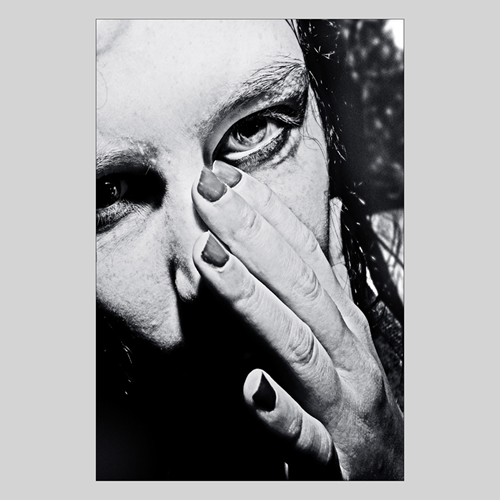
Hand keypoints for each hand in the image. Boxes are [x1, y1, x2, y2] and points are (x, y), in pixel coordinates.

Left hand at [191, 162, 403, 479]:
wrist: (392, 471)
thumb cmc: (356, 392)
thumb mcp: (347, 327)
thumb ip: (331, 273)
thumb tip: (329, 210)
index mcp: (342, 321)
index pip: (305, 255)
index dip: (268, 213)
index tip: (229, 178)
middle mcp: (345, 352)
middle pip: (297, 285)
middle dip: (250, 235)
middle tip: (207, 192)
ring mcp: (340, 401)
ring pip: (295, 345)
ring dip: (252, 301)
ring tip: (208, 260)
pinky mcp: (332, 457)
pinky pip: (304, 435)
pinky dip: (279, 411)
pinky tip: (249, 386)